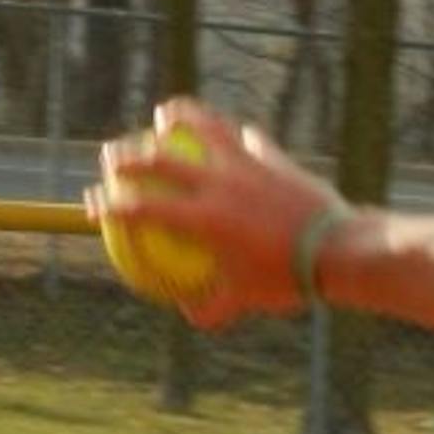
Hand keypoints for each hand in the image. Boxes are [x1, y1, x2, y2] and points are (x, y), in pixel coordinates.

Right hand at [89, 101, 348, 328]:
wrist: (340, 252)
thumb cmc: (290, 279)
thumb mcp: (248, 299)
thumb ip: (215, 307)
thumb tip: (190, 316)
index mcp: (201, 219)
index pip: (140, 207)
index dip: (109, 204)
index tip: (94, 204)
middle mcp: (216, 183)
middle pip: (156, 159)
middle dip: (124, 156)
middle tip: (111, 158)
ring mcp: (244, 164)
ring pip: (201, 127)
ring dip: (178, 118)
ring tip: (164, 117)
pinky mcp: (273, 157)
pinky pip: (249, 138)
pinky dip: (236, 135)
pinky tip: (234, 134)